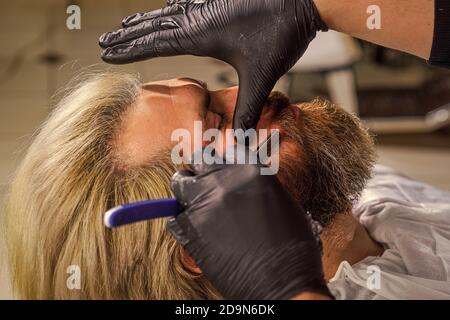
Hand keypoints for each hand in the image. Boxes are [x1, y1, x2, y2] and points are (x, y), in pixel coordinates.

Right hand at [99, 0, 326, 130]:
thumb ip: (246, 108)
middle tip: (105, 39)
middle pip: (154, 25)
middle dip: (129, 34)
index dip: (130, 48)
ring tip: (127, 24)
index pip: (155, 42)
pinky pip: (185, 5)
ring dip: (145, 21)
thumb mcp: (260, 76)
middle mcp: (198, 15)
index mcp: (200, 33)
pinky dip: (170, 9)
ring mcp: (208, 5)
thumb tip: (240, 139)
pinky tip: (169, 9)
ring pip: (167, 13)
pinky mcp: (220, 1)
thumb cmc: (280, 33)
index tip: (106, 50)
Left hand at [167, 150, 331, 299]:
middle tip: (209, 180)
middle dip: (205, 168)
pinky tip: (195, 227)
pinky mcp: (190, 231)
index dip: (228, 158)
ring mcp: (204, 205)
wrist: (283, 285)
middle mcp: (224, 182)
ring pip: (180, 181)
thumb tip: (239, 180)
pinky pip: (174, 215)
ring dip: (188, 188)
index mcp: (251, 171)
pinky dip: (182, 218)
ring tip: (196, 199)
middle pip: (201, 159)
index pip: (231, 148)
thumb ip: (256, 183)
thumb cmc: (291, 248)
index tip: (225, 165)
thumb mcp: (282, 202)